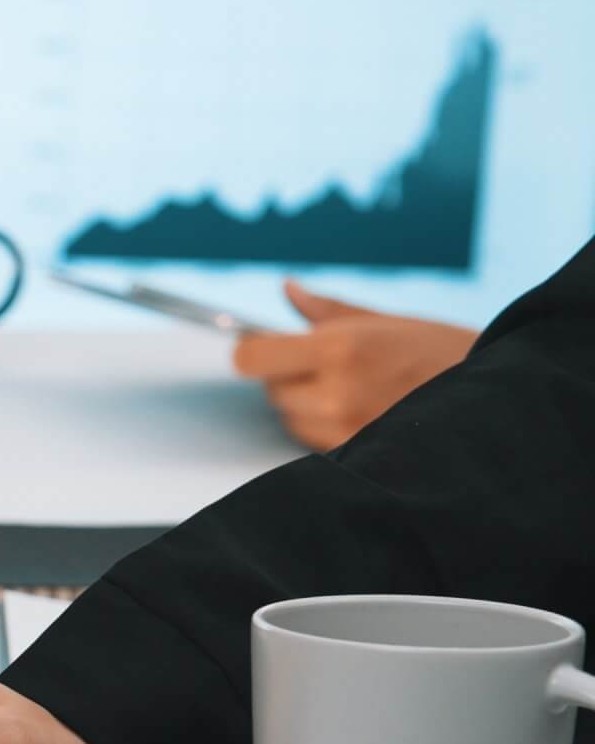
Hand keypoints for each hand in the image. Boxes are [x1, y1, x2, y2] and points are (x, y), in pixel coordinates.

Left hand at [231, 281, 477, 450]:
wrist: (494, 397)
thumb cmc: (441, 352)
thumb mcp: (386, 321)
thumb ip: (327, 311)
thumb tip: (287, 289)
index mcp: (340, 348)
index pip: (251, 358)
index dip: (251, 350)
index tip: (262, 344)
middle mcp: (336, 391)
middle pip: (270, 389)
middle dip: (287, 375)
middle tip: (324, 364)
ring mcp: (344, 428)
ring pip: (289, 418)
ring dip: (304, 404)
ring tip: (351, 388)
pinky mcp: (354, 454)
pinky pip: (311, 440)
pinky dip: (322, 426)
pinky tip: (358, 411)